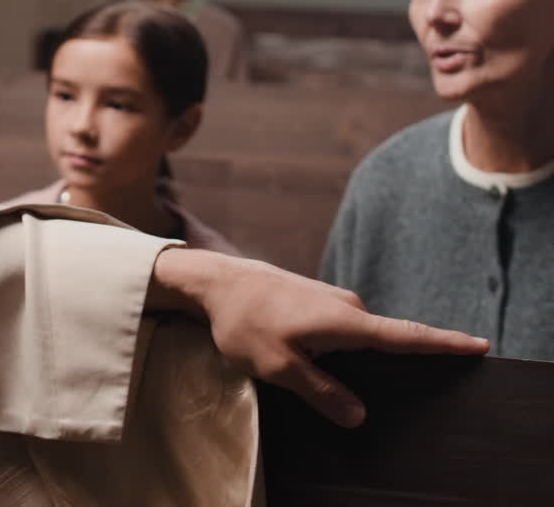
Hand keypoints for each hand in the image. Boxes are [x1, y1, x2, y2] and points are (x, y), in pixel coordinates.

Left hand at [148, 248, 489, 427]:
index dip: (444, 344)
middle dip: (400, 367)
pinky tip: (325, 365)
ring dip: (358, 361)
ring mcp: (335, 303)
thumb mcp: (279, 367)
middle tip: (406, 389)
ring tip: (345, 382)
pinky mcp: (320, 304)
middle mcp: (349, 308)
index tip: (480, 346)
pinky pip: (344, 334)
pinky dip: (342, 351)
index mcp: (347, 323)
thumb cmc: (245, 322)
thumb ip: (321, 391)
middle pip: (387, 343)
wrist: (217, 281)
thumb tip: (358, 416)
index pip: (406, 337)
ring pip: (361, 341)